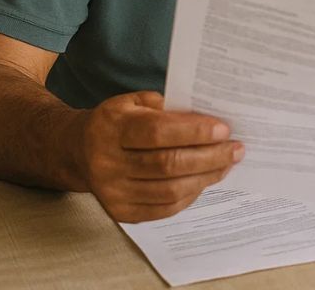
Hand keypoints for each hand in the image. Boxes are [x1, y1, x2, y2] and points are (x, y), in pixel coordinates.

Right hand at [78, 91, 242, 221]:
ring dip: (206, 177)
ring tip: (227, 164)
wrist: (78, 151)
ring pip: (170, 190)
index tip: (224, 129)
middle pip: (168, 165)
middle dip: (209, 157)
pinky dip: (191, 194)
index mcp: (111, 128)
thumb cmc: (118, 121)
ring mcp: (112, 192)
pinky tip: (206, 180)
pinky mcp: (121, 212)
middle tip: (237, 149)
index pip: (158, 132)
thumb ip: (168, 108)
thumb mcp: (135, 102)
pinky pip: (164, 208)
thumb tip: (210, 119)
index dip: (194, 132)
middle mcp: (107, 162)